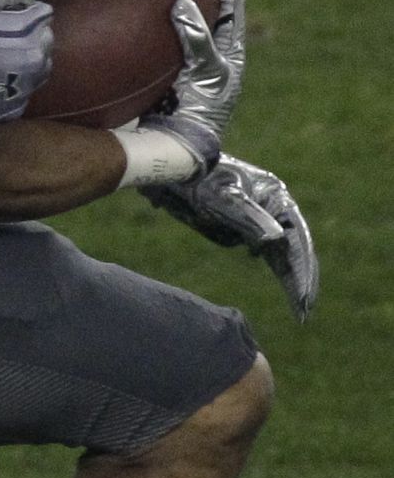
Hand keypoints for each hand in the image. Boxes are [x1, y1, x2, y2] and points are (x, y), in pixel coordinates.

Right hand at [0, 0, 52, 140]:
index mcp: (30, 33)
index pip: (42, 13)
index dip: (19, 11)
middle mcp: (38, 63)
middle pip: (43, 41)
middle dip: (26, 36)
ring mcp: (27, 90)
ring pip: (36, 68)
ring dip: (21, 60)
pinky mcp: (13, 111)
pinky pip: (21, 90)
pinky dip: (10, 84)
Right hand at [134, 0, 243, 178]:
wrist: (179, 148)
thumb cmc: (198, 113)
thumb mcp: (204, 73)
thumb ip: (197, 38)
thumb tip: (182, 0)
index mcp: (230, 51)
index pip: (232, 3)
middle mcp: (211, 56)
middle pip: (209, 9)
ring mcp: (187, 67)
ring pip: (182, 25)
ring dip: (171, 3)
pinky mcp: (166, 76)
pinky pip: (156, 42)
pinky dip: (144, 26)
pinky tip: (120, 20)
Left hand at [143, 153, 316, 320]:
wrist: (172, 164)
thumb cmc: (198, 179)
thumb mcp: (221, 199)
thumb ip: (248, 218)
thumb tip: (275, 239)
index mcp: (275, 198)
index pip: (296, 242)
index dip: (302, 273)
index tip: (303, 301)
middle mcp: (272, 205)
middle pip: (292, 248)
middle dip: (299, 279)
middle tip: (304, 313)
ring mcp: (257, 211)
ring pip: (276, 248)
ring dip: (285, 272)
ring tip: (297, 304)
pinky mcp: (240, 216)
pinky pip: (258, 243)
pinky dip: (266, 257)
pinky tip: (262, 262)